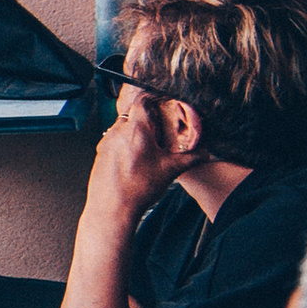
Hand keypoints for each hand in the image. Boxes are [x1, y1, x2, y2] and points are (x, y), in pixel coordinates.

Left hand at [87, 94, 179, 223]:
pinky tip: (135, 158)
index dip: (154, 97)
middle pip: (132, 113)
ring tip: (148, 144)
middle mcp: (118, 132)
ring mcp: (106, 142)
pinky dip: (125, 142)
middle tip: (159, 126)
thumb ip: (191, 158)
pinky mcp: (100, 154)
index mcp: (136, 129)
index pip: (143, 100)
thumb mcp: (171, 170)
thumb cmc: (138, 189)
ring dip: (135, 130)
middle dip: (146, 117)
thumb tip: (206, 153)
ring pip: (122, 127)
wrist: (112, 209)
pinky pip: (114, 140)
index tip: (162, 100)